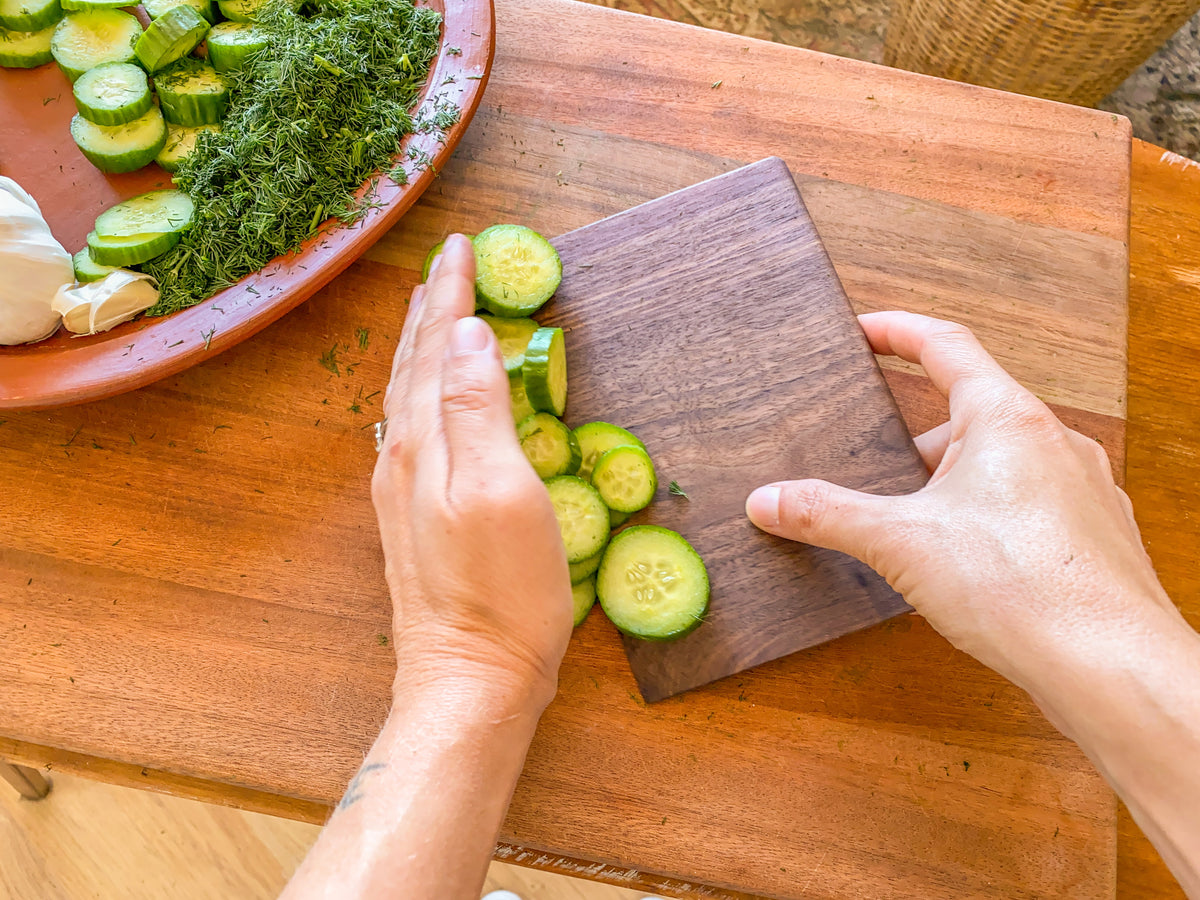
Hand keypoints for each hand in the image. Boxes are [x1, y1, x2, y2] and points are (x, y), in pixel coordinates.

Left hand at [372, 234, 571, 710]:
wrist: (469, 680)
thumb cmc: (502, 593)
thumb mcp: (502, 494)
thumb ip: (480, 411)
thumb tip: (469, 335)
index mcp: (425, 443)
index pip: (437, 348)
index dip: (450, 295)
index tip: (462, 246)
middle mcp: (403, 459)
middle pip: (413, 366)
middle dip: (430, 310)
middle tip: (447, 264)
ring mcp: (404, 491)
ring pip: (408, 396)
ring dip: (422, 347)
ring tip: (434, 315)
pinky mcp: (416, 518)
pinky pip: (415, 428)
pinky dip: (424, 391)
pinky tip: (431, 399)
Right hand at [746, 311, 1178, 694]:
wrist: (1110, 666)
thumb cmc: (1024, 588)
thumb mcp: (900, 542)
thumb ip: (828, 514)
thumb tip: (769, 501)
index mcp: (1007, 418)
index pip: (945, 345)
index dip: (897, 331)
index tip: (864, 331)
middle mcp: (1052, 441)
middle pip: (966, 415)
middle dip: (911, 443)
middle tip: (870, 468)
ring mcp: (1079, 489)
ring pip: (998, 465)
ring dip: (949, 486)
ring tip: (912, 529)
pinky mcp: (1089, 536)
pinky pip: (1026, 505)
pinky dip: (986, 519)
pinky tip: (962, 564)